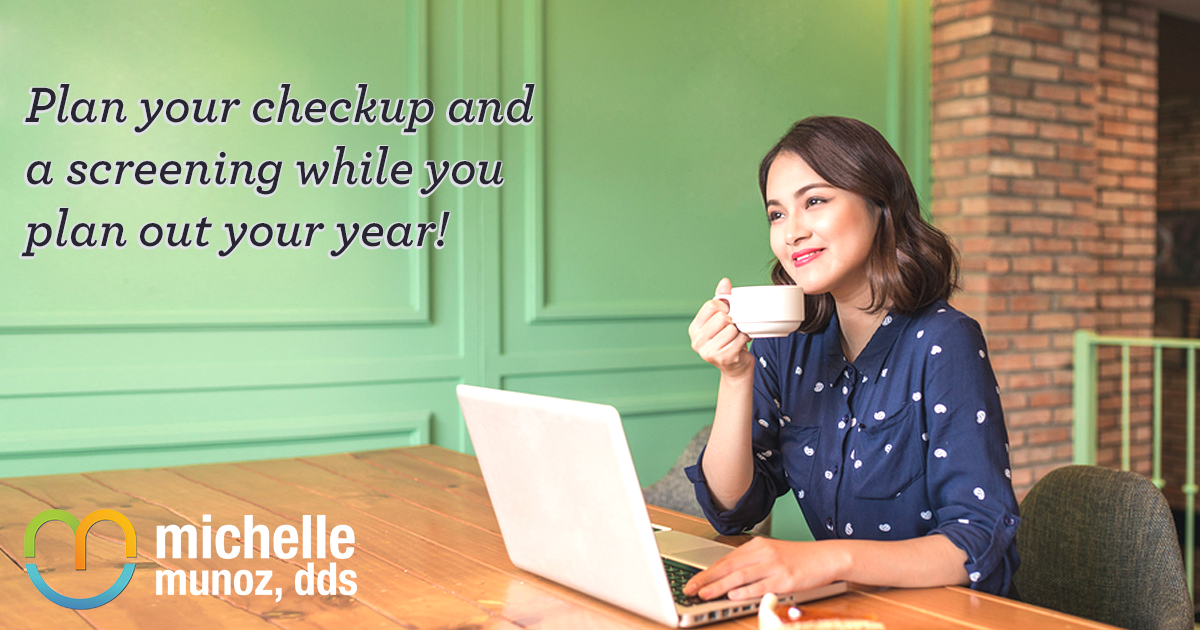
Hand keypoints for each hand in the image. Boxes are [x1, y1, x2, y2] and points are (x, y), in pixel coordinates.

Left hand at [682, 537, 848, 600]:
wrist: (825, 557)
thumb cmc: (797, 558)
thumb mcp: (771, 554)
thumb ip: (750, 563)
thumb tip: (726, 578)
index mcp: (757, 546)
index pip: (726, 559)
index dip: (707, 571)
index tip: (692, 580)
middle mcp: (763, 553)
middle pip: (728, 567)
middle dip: (706, 579)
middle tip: (690, 588)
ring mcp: (773, 565)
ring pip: (740, 576)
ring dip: (719, 586)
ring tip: (704, 594)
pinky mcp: (785, 579)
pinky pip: (761, 586)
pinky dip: (745, 591)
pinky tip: (732, 595)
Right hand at [688, 278, 753, 378]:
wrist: (736, 367)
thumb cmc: (728, 341)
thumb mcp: (722, 319)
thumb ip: (722, 300)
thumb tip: (724, 282)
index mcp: (694, 329)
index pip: (711, 306)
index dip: (724, 306)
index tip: (728, 313)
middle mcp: (697, 341)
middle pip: (722, 317)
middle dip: (732, 320)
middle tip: (734, 328)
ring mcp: (708, 351)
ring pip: (731, 328)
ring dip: (739, 331)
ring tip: (737, 337)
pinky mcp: (722, 358)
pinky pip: (739, 339)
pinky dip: (744, 339)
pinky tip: (741, 343)